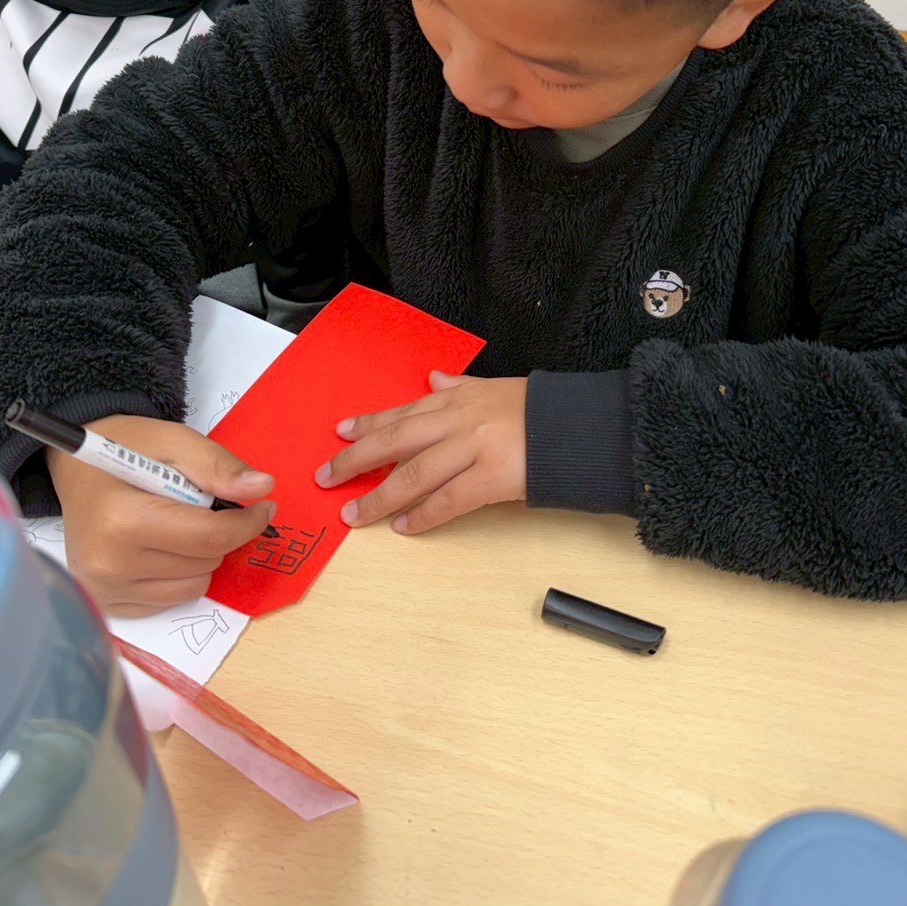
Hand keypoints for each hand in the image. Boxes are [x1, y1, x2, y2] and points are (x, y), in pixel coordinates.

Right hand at [47, 415, 275, 616]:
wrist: (77, 468)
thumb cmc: (127, 449)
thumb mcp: (175, 442)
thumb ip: (218, 466)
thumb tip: (262, 488)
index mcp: (121, 520)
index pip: (209, 538)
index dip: (248, 523)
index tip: (265, 506)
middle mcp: (108, 564)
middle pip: (205, 561)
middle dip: (218, 532)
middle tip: (200, 503)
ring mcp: (105, 590)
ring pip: (195, 584)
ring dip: (201, 554)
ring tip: (175, 521)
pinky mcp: (107, 603)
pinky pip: (172, 598)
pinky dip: (180, 572)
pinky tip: (159, 544)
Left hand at [317, 372, 526, 533]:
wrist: (579, 427)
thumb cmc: (538, 410)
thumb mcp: (495, 388)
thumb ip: (461, 386)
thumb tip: (433, 378)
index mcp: (458, 399)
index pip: (403, 412)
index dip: (368, 424)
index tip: (340, 434)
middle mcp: (459, 421)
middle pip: (396, 441)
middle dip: (357, 460)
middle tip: (327, 477)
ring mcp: (474, 449)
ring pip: (415, 475)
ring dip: (380, 497)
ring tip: (355, 515)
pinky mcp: (492, 479)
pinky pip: (449, 501)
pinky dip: (423, 516)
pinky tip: (404, 528)